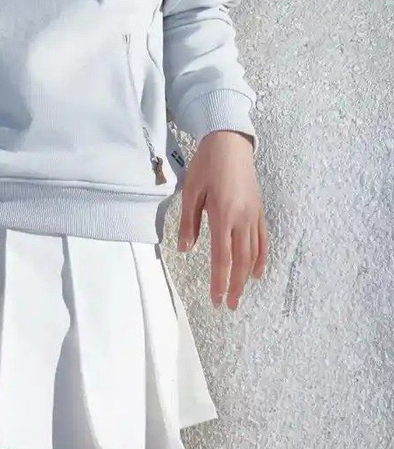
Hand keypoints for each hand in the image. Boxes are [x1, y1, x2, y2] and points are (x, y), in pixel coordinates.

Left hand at [176, 130, 267, 309]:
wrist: (231, 143)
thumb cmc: (207, 165)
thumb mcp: (191, 191)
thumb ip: (189, 222)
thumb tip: (185, 249)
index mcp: (223, 215)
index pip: (222, 257)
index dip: (219, 281)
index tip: (216, 299)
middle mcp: (242, 219)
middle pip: (240, 261)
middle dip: (235, 285)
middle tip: (229, 305)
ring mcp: (253, 215)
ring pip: (253, 253)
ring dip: (247, 276)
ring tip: (240, 294)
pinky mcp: (259, 210)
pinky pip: (262, 240)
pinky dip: (261, 258)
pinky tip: (258, 272)